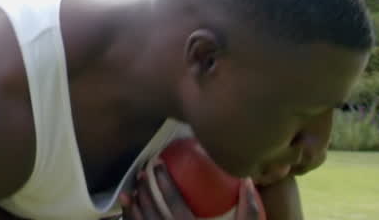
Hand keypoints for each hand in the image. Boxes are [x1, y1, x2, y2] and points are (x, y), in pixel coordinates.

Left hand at [120, 167, 261, 219]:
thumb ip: (249, 212)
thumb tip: (248, 181)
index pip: (175, 203)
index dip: (165, 182)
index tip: (157, 164)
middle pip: (154, 213)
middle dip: (145, 192)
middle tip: (141, 175)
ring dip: (133, 210)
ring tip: (129, 194)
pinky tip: (128, 217)